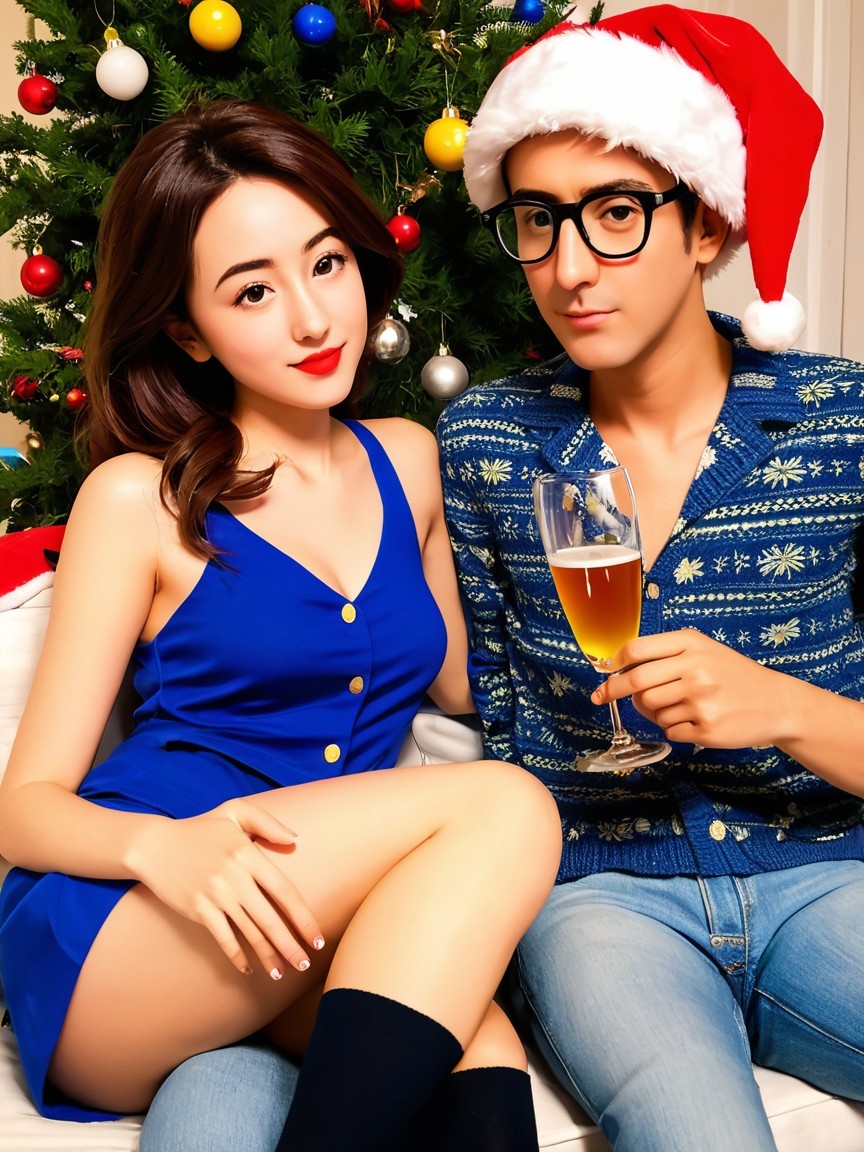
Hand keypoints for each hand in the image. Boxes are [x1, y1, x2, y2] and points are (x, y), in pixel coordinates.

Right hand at [127, 799, 323, 977]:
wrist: (154, 845)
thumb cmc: (200, 828)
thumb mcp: (234, 811)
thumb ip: (267, 823)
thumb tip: (295, 840)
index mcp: (248, 854)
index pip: (284, 891)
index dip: (303, 918)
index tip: (316, 938)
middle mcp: (234, 877)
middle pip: (270, 919)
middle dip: (290, 946)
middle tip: (305, 965)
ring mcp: (215, 895)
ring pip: (249, 933)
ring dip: (268, 956)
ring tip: (281, 972)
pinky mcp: (198, 910)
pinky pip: (223, 938)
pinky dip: (237, 956)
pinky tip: (248, 969)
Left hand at [591, 629, 794, 748]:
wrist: (777, 703)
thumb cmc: (734, 675)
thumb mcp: (704, 650)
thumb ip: (666, 653)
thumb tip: (618, 668)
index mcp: (692, 645)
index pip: (638, 649)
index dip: (615, 662)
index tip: (606, 671)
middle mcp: (695, 669)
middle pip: (636, 683)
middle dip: (613, 691)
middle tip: (601, 697)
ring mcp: (701, 701)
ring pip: (651, 710)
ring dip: (655, 712)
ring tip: (679, 707)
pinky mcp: (706, 729)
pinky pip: (669, 731)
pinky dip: (675, 729)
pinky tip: (695, 720)